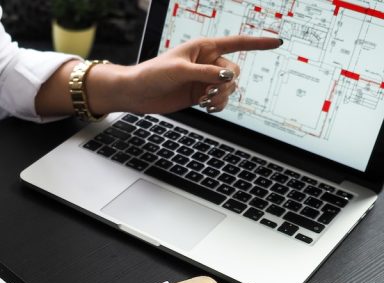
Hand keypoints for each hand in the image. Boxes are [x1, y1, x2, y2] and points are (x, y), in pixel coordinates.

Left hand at [93, 36, 280, 114]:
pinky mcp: (200, 94)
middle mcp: (207, 62)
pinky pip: (220, 100)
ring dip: (221, 96)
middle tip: (209, 93)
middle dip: (226, 84)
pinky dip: (218, 105)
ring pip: (229, 88)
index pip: (237, 42)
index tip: (278, 42)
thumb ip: (206, 73)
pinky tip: (208, 108)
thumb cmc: (153, 74)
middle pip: (234, 71)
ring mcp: (205, 79)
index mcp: (204, 47)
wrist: (137, 93)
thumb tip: (228, 77)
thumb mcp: (180, 71)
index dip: (258, 43)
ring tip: (205, 102)